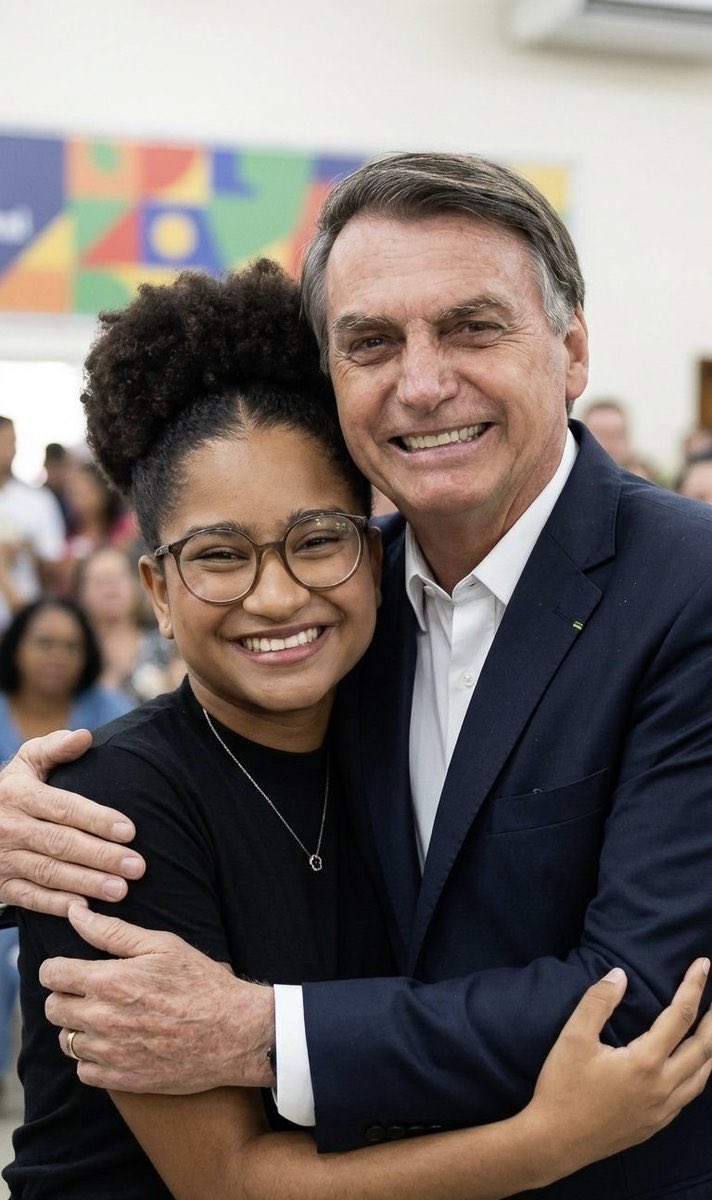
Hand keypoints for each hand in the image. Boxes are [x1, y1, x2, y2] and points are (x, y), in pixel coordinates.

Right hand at [0, 732, 144, 914]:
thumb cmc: (13, 789)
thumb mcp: (27, 762)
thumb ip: (55, 748)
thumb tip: (85, 736)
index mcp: (19, 795)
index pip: (64, 808)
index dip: (97, 819)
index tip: (130, 831)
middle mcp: (9, 827)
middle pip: (61, 843)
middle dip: (101, 856)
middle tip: (136, 866)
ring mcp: (3, 859)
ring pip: (49, 873)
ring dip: (86, 883)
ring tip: (121, 890)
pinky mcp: (1, 886)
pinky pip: (29, 898)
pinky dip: (54, 905)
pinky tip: (83, 909)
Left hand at [41, 905, 274, 1091]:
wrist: (233, 1032)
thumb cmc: (201, 982)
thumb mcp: (161, 945)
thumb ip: (111, 931)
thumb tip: (74, 913)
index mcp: (109, 980)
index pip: (51, 974)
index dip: (57, 968)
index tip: (72, 969)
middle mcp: (102, 1018)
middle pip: (53, 1008)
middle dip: (66, 996)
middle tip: (93, 992)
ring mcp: (110, 1053)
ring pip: (65, 1041)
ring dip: (79, 1028)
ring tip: (106, 1018)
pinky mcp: (121, 1080)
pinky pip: (83, 1070)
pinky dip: (92, 1058)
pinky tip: (114, 1044)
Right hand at [525, 960, 711, 1181]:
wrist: (555, 1142)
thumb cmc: (562, 1087)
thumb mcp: (573, 1038)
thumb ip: (598, 1002)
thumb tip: (620, 975)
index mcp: (645, 1062)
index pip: (680, 1016)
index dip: (694, 987)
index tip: (703, 964)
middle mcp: (663, 1087)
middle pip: (703, 1048)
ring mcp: (662, 1110)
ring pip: (702, 1075)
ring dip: (711, 1048)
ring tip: (711, 1028)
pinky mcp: (656, 1125)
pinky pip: (689, 1095)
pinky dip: (700, 1073)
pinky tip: (692, 1068)